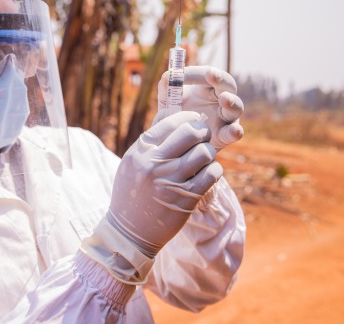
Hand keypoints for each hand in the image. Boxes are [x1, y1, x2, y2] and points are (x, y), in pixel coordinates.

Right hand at [107, 111, 221, 257]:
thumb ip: (151, 139)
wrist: (129, 231)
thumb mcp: (133, 161)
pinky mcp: (186, 199)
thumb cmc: (132, 191)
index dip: (188, 117)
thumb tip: (172, 112)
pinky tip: (207, 173)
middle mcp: (155, 164)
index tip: (194, 120)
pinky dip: (214, 170)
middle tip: (203, 137)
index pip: (170, 122)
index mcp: (140, 151)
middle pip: (191, 132)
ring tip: (204, 158)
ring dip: (209, 152)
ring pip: (205, 152)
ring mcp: (171, 182)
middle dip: (203, 131)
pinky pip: (212, 174)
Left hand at [156, 66, 243, 150]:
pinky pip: (233, 133)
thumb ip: (166, 88)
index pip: (208, 74)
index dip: (197, 72)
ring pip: (236, 107)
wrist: (177, 140)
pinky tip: (234, 131)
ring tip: (225, 99)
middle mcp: (221, 99)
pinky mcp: (225, 135)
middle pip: (228, 84)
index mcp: (208, 86)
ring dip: (231, 102)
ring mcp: (226, 117)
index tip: (182, 74)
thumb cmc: (175, 113)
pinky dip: (235, 132)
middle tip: (211, 74)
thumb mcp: (168, 100)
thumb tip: (166, 77)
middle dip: (220, 78)